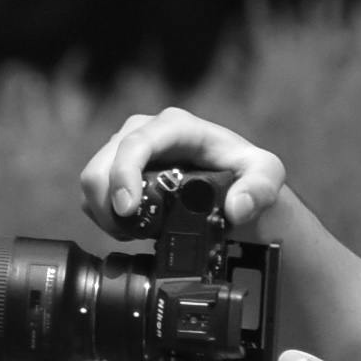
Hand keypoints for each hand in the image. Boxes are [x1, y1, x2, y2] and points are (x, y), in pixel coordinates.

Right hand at [80, 106, 285, 236]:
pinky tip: (129, 228)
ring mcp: (127, 149)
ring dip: (104, 212)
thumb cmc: (249, 176)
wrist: (236, 188)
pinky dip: (103, 215)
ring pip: (92, 180)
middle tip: (130, 233)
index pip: (137, 143)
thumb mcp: (267, 176)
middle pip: (103, 163)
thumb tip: (236, 207)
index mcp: (176, 126)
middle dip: (108, 203)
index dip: (124, 174)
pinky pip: (93, 192)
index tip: (127, 210)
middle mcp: (145, 131)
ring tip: (132, 233)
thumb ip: (260, 188)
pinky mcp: (117, 168)